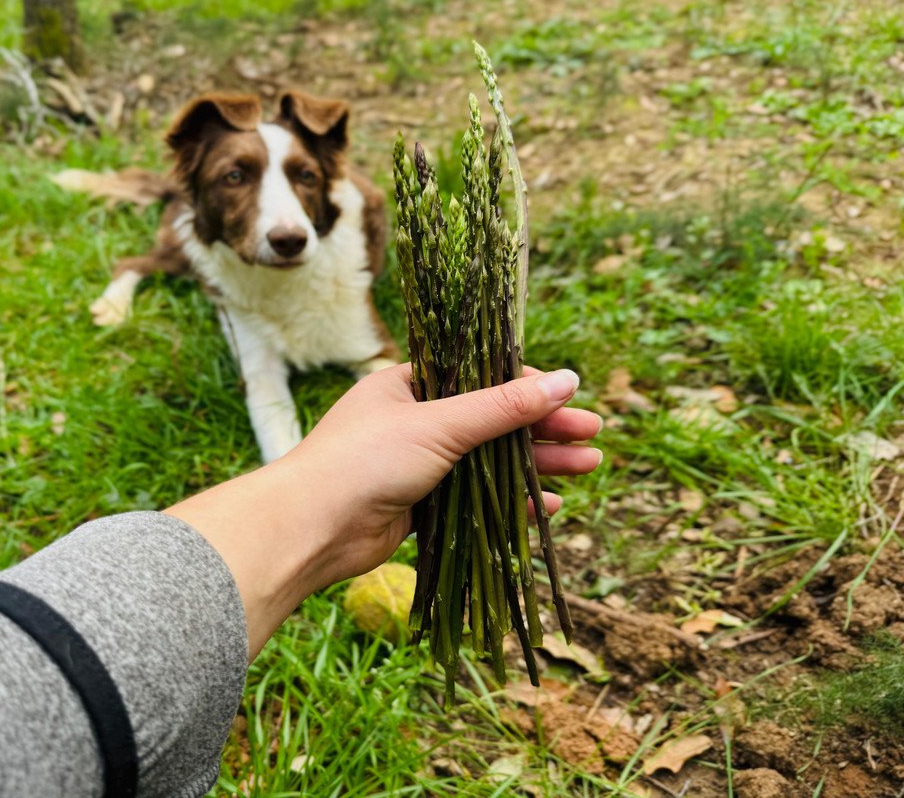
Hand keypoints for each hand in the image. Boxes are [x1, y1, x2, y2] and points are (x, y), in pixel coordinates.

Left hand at [165, 364, 601, 658]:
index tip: (570, 400)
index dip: (528, 389)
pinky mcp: (418, 507)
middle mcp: (412, 420)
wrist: (311, 528)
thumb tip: (567, 380)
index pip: (481, 377)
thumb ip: (504, 406)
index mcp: (408, 384)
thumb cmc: (366, 460)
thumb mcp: (441, 424)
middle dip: (543, 429)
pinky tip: (548, 506)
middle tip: (593, 437)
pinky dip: (509, 502)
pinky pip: (475, 499)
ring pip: (488, 461)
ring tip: (588, 466)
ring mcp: (416, 465)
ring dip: (536, 464)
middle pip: (492, 420)